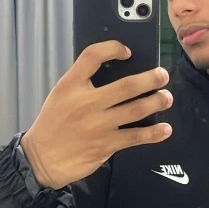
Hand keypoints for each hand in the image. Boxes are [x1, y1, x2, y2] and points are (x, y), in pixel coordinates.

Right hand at [20, 40, 172, 189]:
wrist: (41, 159)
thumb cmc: (53, 122)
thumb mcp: (62, 94)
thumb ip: (83, 80)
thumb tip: (117, 68)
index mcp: (71, 86)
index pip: (92, 57)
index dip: (112, 49)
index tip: (127, 51)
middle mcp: (86, 103)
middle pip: (126, 86)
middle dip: (150, 79)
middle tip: (163, 75)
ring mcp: (98, 125)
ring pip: (135, 110)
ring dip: (156, 102)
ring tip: (167, 97)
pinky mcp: (106, 145)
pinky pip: (135, 137)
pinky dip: (153, 133)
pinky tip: (165, 129)